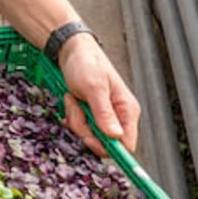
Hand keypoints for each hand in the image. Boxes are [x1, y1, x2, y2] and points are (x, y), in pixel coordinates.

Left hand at [57, 33, 140, 156]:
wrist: (70, 51)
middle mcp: (118, 117)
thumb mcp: (94, 87)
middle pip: (103, 142)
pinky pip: (80, 127)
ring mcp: (103, 117)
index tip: (89, 138)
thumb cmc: (86, 64)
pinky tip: (70, 102)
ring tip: (73, 98)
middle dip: (84, 128)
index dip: (108, 148)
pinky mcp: (90, 115)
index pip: (127, 144)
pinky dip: (71, 117)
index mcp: (127, 111)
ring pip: (88, 135)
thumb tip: (115, 136)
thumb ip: (103, 113)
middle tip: (76, 107)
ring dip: (75, 118)